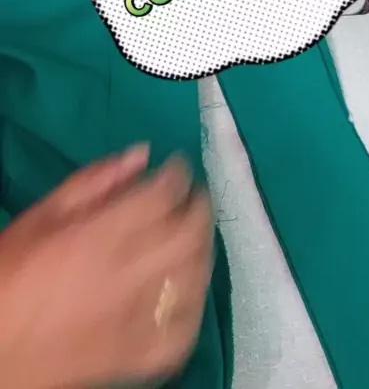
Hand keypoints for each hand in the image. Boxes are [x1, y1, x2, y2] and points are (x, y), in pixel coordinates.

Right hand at [0, 149, 213, 388]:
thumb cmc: (9, 274)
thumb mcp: (42, 215)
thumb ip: (94, 181)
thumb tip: (142, 156)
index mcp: (97, 237)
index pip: (161, 197)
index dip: (179, 176)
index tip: (179, 168)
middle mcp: (123, 277)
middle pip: (187, 234)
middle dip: (201, 207)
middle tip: (197, 197)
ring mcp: (132, 321)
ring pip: (192, 279)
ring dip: (203, 250)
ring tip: (197, 235)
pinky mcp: (133, 358)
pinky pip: (181, 334)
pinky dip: (193, 307)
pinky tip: (189, 290)